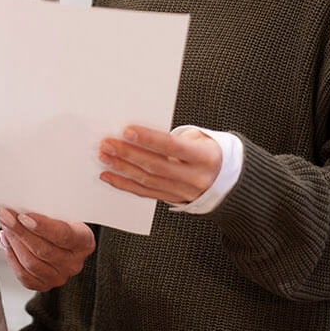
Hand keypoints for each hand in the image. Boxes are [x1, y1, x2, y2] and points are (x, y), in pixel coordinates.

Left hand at [0, 209, 94, 290]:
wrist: (63, 239)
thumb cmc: (62, 223)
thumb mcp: (62, 213)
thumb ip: (48, 211)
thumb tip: (22, 207)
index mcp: (84, 242)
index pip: (63, 235)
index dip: (42, 226)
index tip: (23, 216)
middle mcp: (74, 263)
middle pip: (44, 250)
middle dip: (20, 231)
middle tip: (6, 217)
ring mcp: (60, 277)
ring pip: (31, 264)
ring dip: (14, 243)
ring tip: (6, 227)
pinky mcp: (44, 285)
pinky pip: (24, 275)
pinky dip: (11, 257)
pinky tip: (7, 243)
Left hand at [98, 125, 221, 204]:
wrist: (224, 180)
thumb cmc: (207, 151)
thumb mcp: (200, 138)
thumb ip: (173, 137)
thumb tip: (138, 133)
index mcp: (204, 157)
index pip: (172, 146)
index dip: (148, 138)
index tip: (127, 130)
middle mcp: (194, 177)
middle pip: (155, 165)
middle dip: (128, 153)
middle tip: (108, 143)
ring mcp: (183, 192)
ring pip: (147, 181)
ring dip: (122, 168)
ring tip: (105, 157)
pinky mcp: (171, 199)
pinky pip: (144, 193)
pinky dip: (124, 185)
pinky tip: (109, 176)